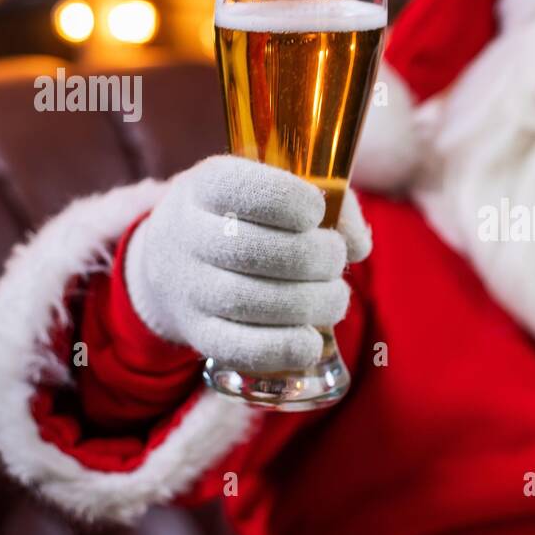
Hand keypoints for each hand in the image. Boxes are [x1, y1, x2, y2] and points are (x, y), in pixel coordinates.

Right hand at [124, 155, 371, 372]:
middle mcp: (188, 234)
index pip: (242, 188)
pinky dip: (281, 348)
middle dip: (314, 257)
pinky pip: (236, 347)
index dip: (290, 200)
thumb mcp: (279, 189)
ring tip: (333, 297)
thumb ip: (332, 203)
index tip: (316, 210)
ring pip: (248, 301)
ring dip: (309, 303)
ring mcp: (188, 288)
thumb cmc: (248, 218)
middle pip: (251, 249)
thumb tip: (359, 245)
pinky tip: (310, 342)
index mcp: (207, 186)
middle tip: (335, 259)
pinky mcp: (197, 332)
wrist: (174, 261)